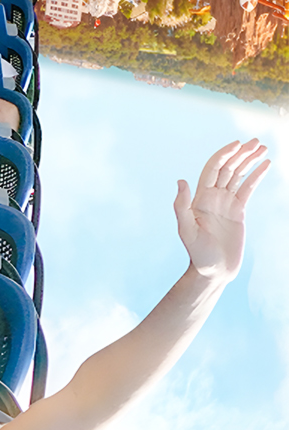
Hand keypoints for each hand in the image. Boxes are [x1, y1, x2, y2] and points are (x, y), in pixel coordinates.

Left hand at [175, 139, 268, 282]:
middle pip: (227, 168)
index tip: (238, 144)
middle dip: (240, 153)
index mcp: (200, 199)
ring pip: (238, 175)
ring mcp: (226, 203)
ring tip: (262, 147)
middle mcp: (212, 197)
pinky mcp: (238, 211)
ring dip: (249, 160)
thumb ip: (182, 206)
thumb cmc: (198, 254)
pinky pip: (248, 188)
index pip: (212, 169)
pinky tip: (265, 164)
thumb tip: (181, 180)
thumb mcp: (186, 230)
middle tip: (256, 141)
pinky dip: (256, 175)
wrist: (213, 271)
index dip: (224, 154)